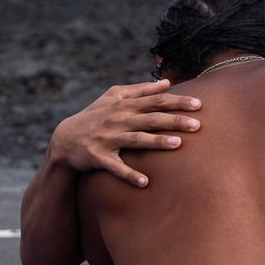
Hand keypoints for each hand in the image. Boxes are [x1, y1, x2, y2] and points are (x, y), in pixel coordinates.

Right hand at [50, 80, 201, 185]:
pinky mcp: (99, 157)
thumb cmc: (95, 116)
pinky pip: (116, 167)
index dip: (177, 102)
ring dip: (156, 142)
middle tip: (198, 125)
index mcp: (124, 105)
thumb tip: (167, 82)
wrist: (65, 138)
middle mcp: (118, 120)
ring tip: (177, 145)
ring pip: (136, 139)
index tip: (199, 104)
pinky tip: (145, 182)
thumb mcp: (113, 97)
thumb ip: (141, 90)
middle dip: (174, 121)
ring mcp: (108, 139)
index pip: (156, 101)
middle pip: (150, 119)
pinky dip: (129, 174)